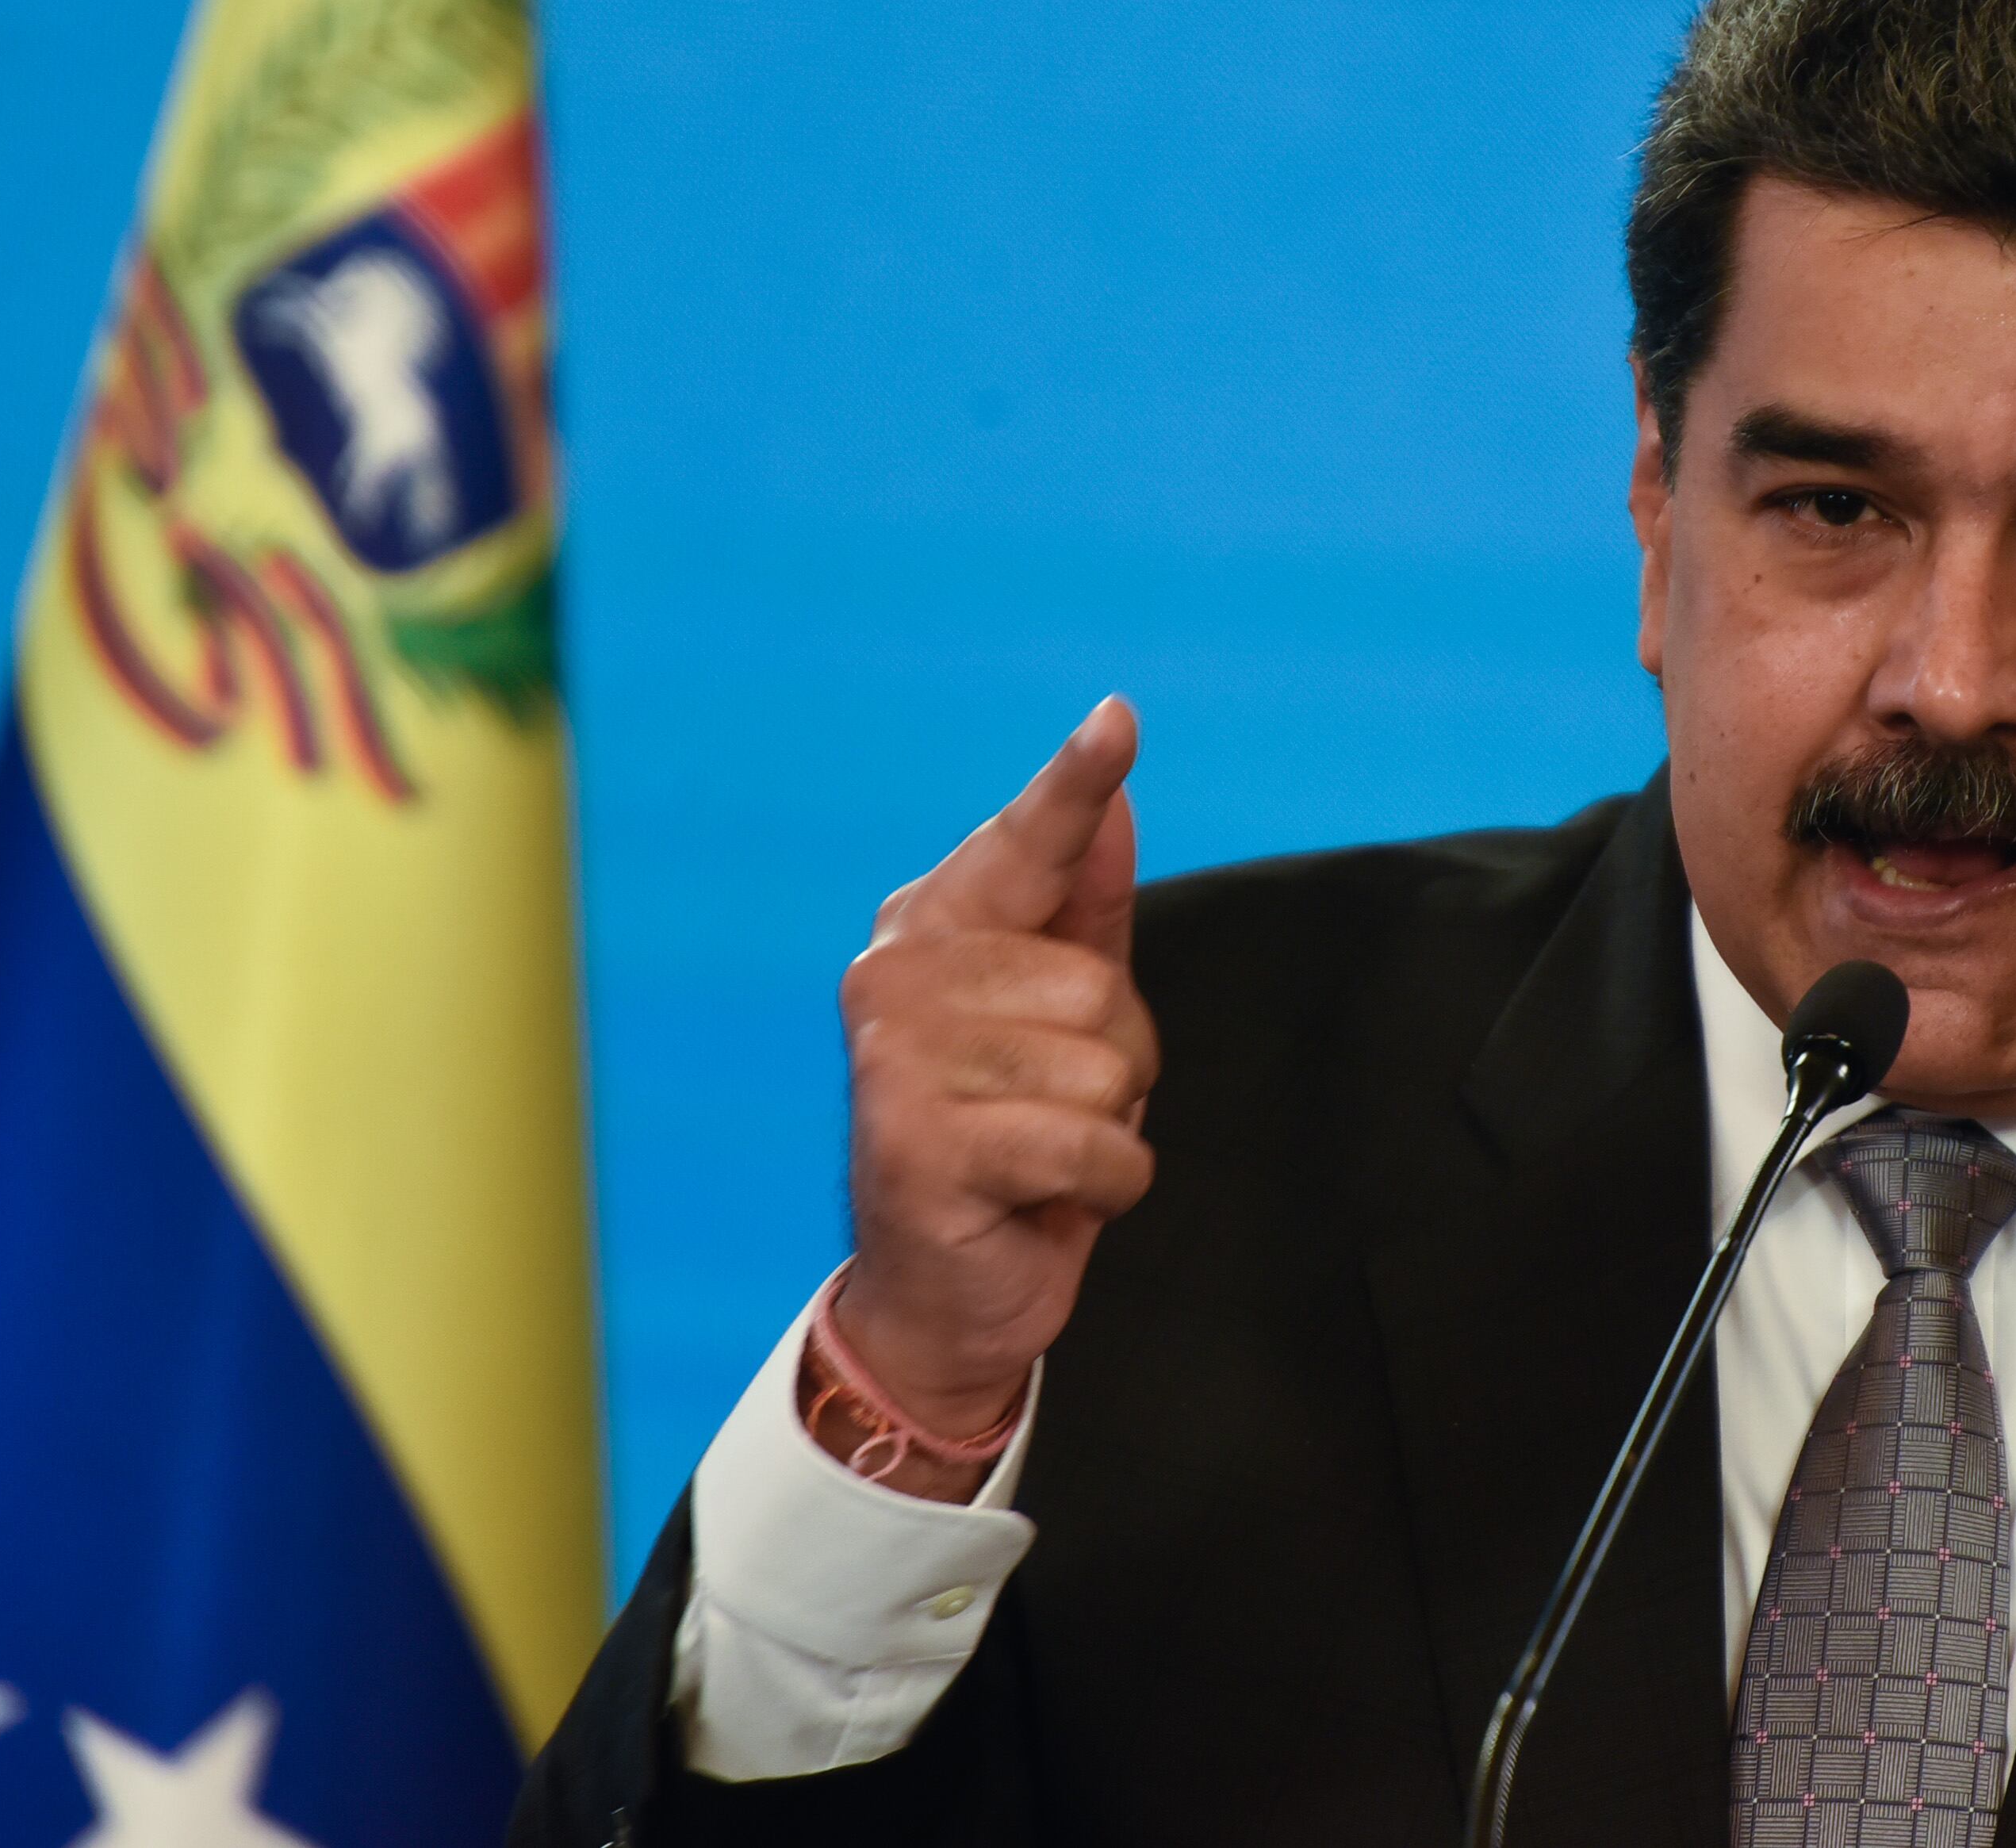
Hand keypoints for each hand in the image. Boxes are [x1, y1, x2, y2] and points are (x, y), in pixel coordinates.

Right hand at [828, 697, 1157, 1478]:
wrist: (946, 1294)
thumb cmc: (1014, 1140)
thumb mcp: (1064, 1019)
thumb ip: (1083, 909)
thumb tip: (1116, 804)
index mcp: (934, 926)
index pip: (1027, 843)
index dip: (1076, 785)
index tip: (1118, 721)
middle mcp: (899, 974)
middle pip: (1100, 984)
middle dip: (1116, 1062)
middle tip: (1054, 1111)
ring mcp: (897, 1057)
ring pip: (1101, 1064)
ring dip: (1108, 1128)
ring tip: (1043, 1154)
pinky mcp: (917, 1144)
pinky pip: (1090, 1141)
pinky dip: (1103, 1185)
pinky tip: (1045, 1200)